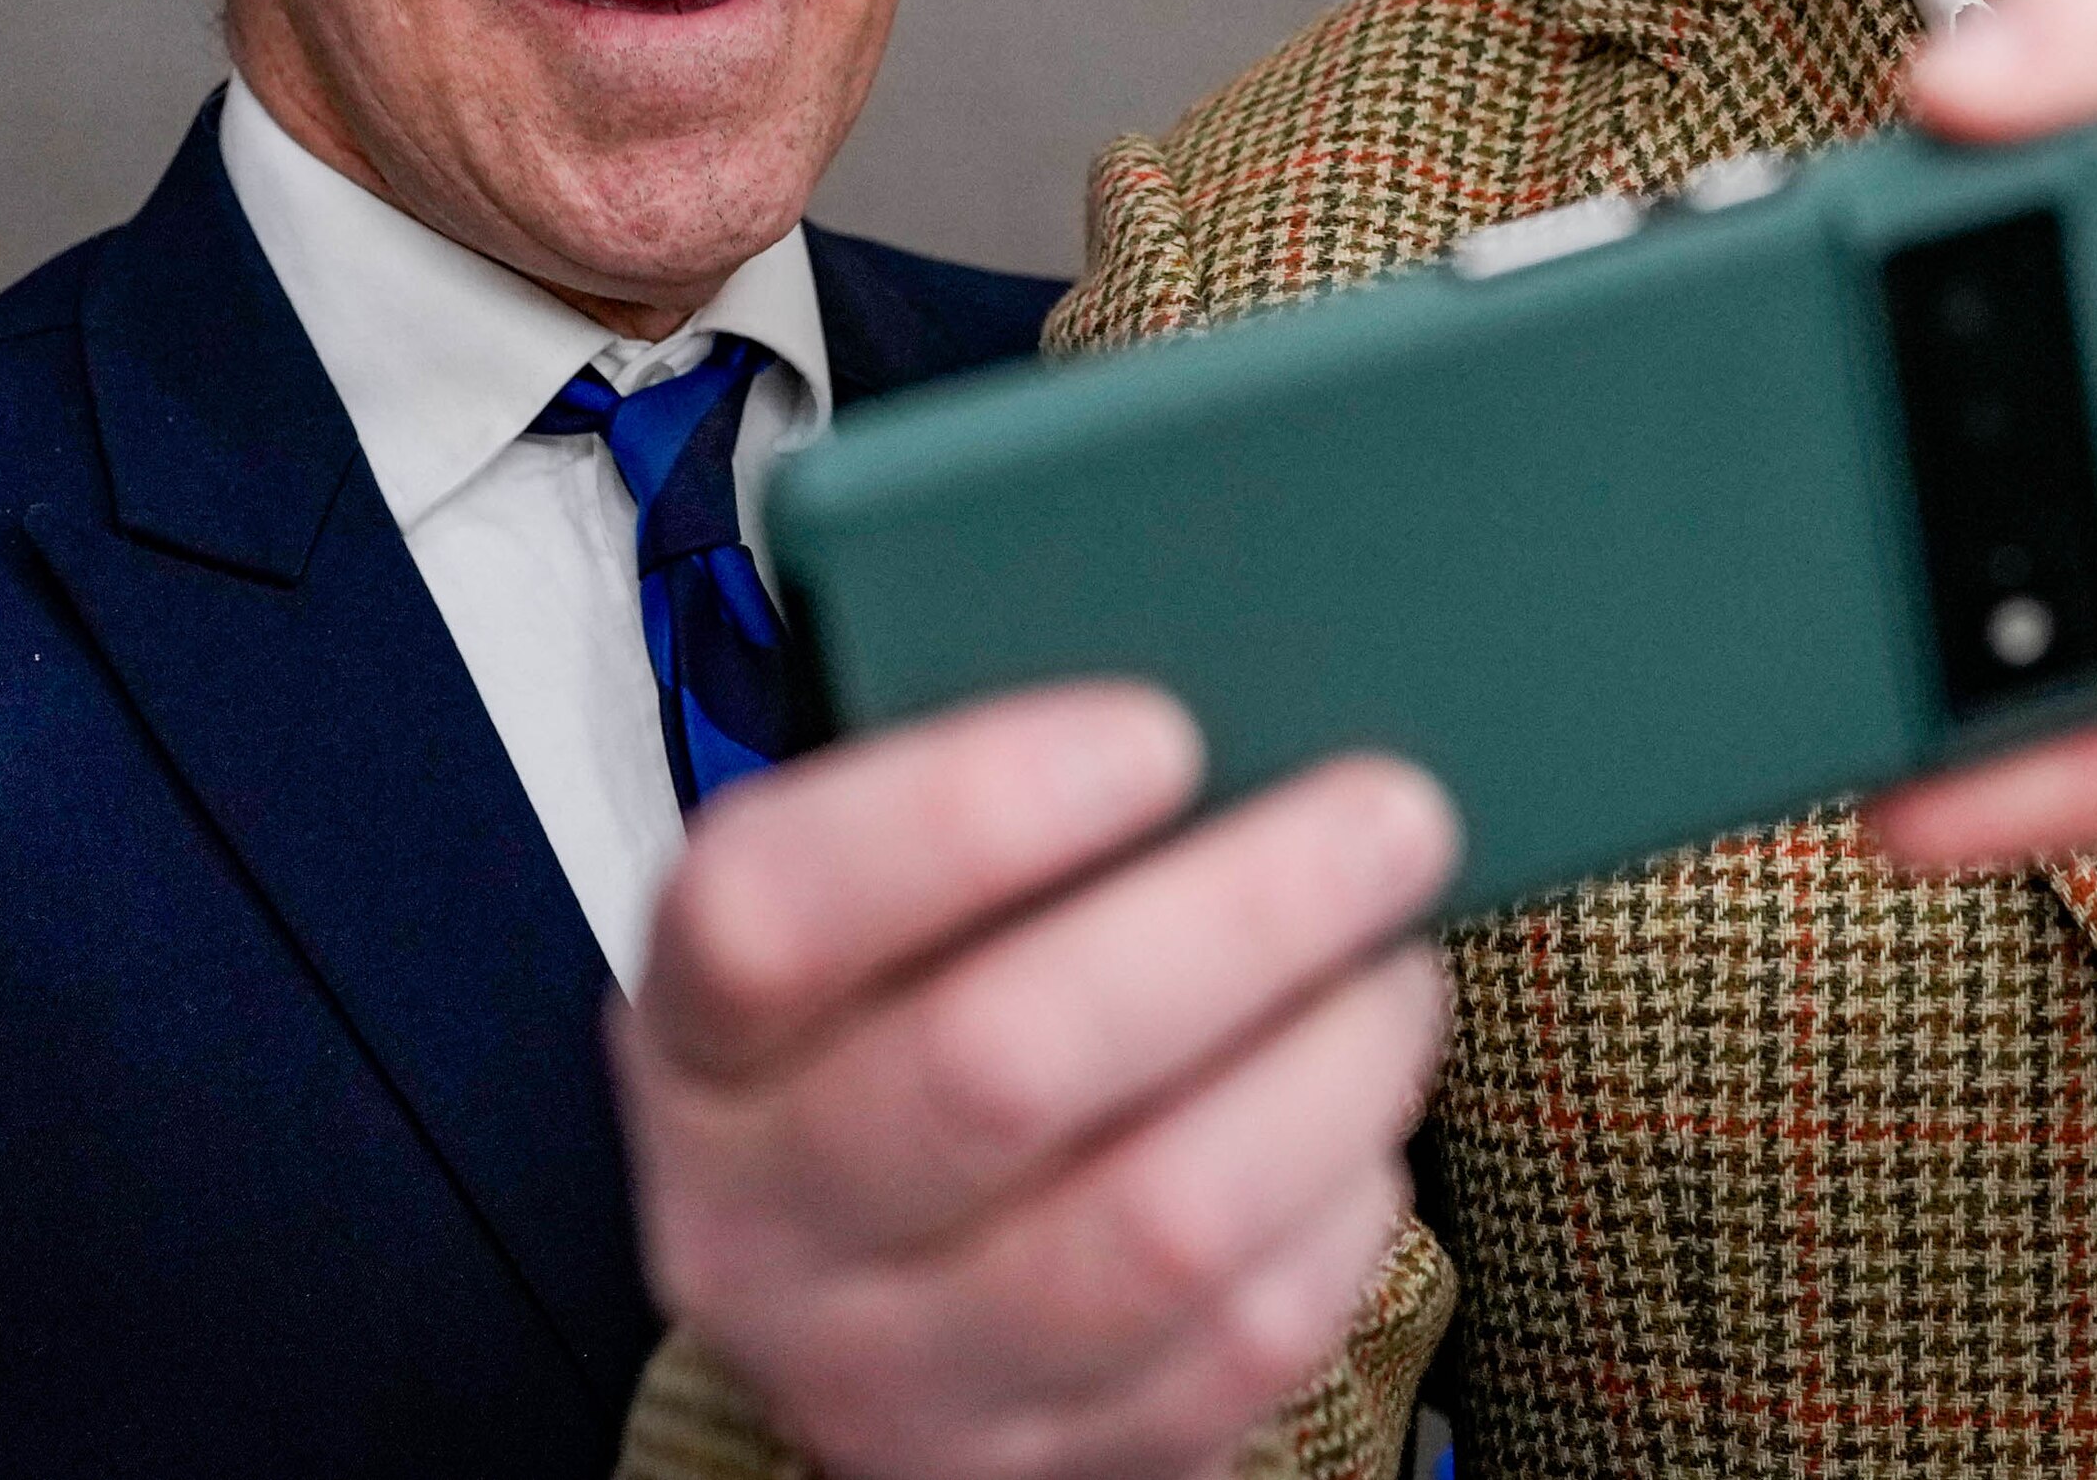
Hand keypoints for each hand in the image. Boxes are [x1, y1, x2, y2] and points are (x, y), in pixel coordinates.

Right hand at [613, 682, 1456, 1479]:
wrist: (886, 1303)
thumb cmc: (918, 1017)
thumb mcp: (884, 919)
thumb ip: (993, 817)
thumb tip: (1239, 696)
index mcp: (695, 1034)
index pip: (768, 915)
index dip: (963, 813)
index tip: (1160, 731)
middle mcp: (755, 1221)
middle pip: (995, 1067)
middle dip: (1236, 919)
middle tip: (1391, 815)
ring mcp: (885, 1373)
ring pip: (1149, 1227)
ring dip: (1323, 1072)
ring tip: (1401, 967)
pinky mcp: (1037, 1473)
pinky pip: (1231, 1346)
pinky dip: (1337, 1211)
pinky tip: (1362, 1115)